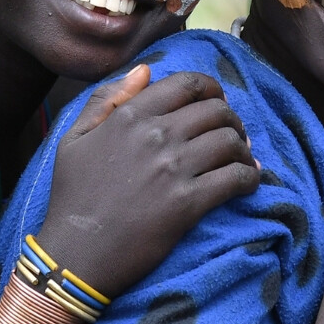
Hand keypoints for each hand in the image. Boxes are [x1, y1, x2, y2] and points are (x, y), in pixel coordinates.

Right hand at [38, 67, 259, 296]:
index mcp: (129, 116)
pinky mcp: (189, 203)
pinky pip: (236, 178)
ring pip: (230, 141)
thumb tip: (145, 70)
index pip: (187, 84)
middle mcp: (155, 136)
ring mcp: (173, 169)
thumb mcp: (74, 138)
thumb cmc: (72, 197)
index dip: (211, 89)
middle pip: (216, 111)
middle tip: (233, 136)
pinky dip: (250, 177)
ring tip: (241, 160)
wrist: (76, 254)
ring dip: (243, 149)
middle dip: (232, 120)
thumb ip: (106, 99)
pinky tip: (248, 182)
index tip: (217, 103)